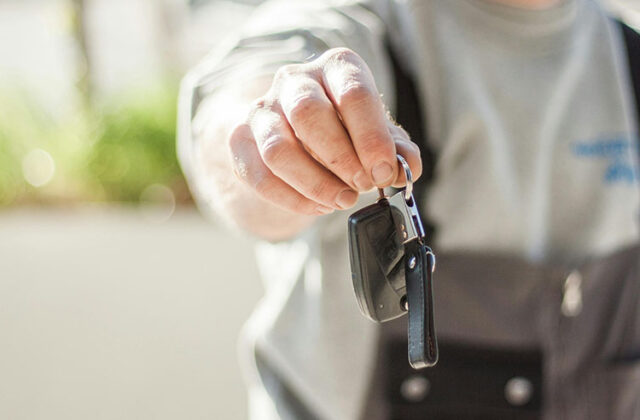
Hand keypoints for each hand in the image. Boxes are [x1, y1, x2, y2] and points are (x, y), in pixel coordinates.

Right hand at [228, 48, 421, 215]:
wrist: (298, 134)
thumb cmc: (344, 130)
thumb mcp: (376, 135)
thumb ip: (396, 149)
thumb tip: (407, 166)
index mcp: (336, 67)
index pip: (352, 92)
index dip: (371, 138)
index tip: (383, 172)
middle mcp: (295, 80)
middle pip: (309, 114)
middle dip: (340, 159)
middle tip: (362, 186)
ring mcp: (263, 109)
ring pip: (278, 149)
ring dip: (315, 184)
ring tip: (342, 200)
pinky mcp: (240, 140)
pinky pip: (259, 175)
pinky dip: (292, 199)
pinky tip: (318, 206)